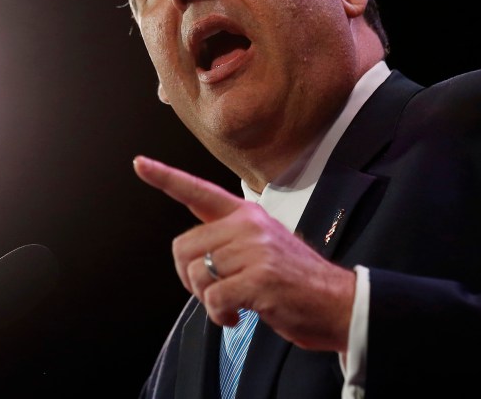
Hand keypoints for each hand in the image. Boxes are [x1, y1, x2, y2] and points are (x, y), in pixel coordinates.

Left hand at [133, 155, 355, 351]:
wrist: (340, 304)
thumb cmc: (296, 281)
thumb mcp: (264, 245)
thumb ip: (229, 240)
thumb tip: (193, 255)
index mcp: (246, 214)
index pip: (199, 191)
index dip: (165, 178)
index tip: (140, 164)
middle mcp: (248, 226)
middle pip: (184, 248)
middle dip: (190, 279)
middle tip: (216, 292)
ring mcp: (254, 250)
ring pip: (196, 275)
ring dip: (208, 300)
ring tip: (233, 305)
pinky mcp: (259, 279)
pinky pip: (213, 298)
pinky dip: (220, 315)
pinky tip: (238, 316)